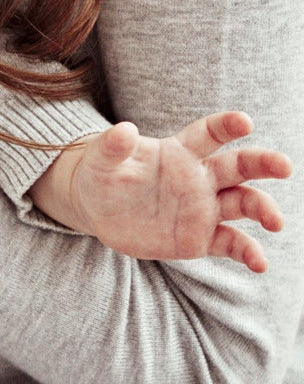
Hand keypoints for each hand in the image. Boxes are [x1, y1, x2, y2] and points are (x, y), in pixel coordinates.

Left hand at [31, 111, 291, 270]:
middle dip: (261, 163)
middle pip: (237, 166)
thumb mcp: (99, 159)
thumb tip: (124, 129)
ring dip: (261, 208)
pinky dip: (248, 252)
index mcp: (177, 152)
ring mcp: (203, 208)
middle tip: (284, 165)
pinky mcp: (201, 239)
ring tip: (275, 221)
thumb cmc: (101, 174)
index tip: (244, 121)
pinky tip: (260, 262)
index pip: (208, 134)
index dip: (225, 126)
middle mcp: (198, 178)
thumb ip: (113, 145)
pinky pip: (231, 243)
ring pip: (242, 204)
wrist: (98, 211)